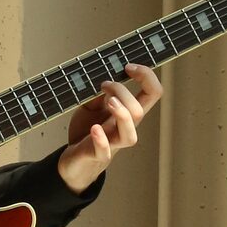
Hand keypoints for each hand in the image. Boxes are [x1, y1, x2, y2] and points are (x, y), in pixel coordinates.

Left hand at [57, 62, 161, 190]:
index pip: (152, 93)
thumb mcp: (91, 104)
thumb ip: (99, 92)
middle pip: (138, 112)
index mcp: (127, 112)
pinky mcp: (95, 154)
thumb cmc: (86, 130)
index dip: (147, 76)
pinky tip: (94, 129)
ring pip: (129, 135)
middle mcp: (123, 127)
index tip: (128, 67)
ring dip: (122, 115)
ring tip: (109, 102)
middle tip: (103, 85)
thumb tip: (103, 76)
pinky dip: (101, 140)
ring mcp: (111, 143)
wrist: (73, 158)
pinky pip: (104, 152)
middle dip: (123, 93)